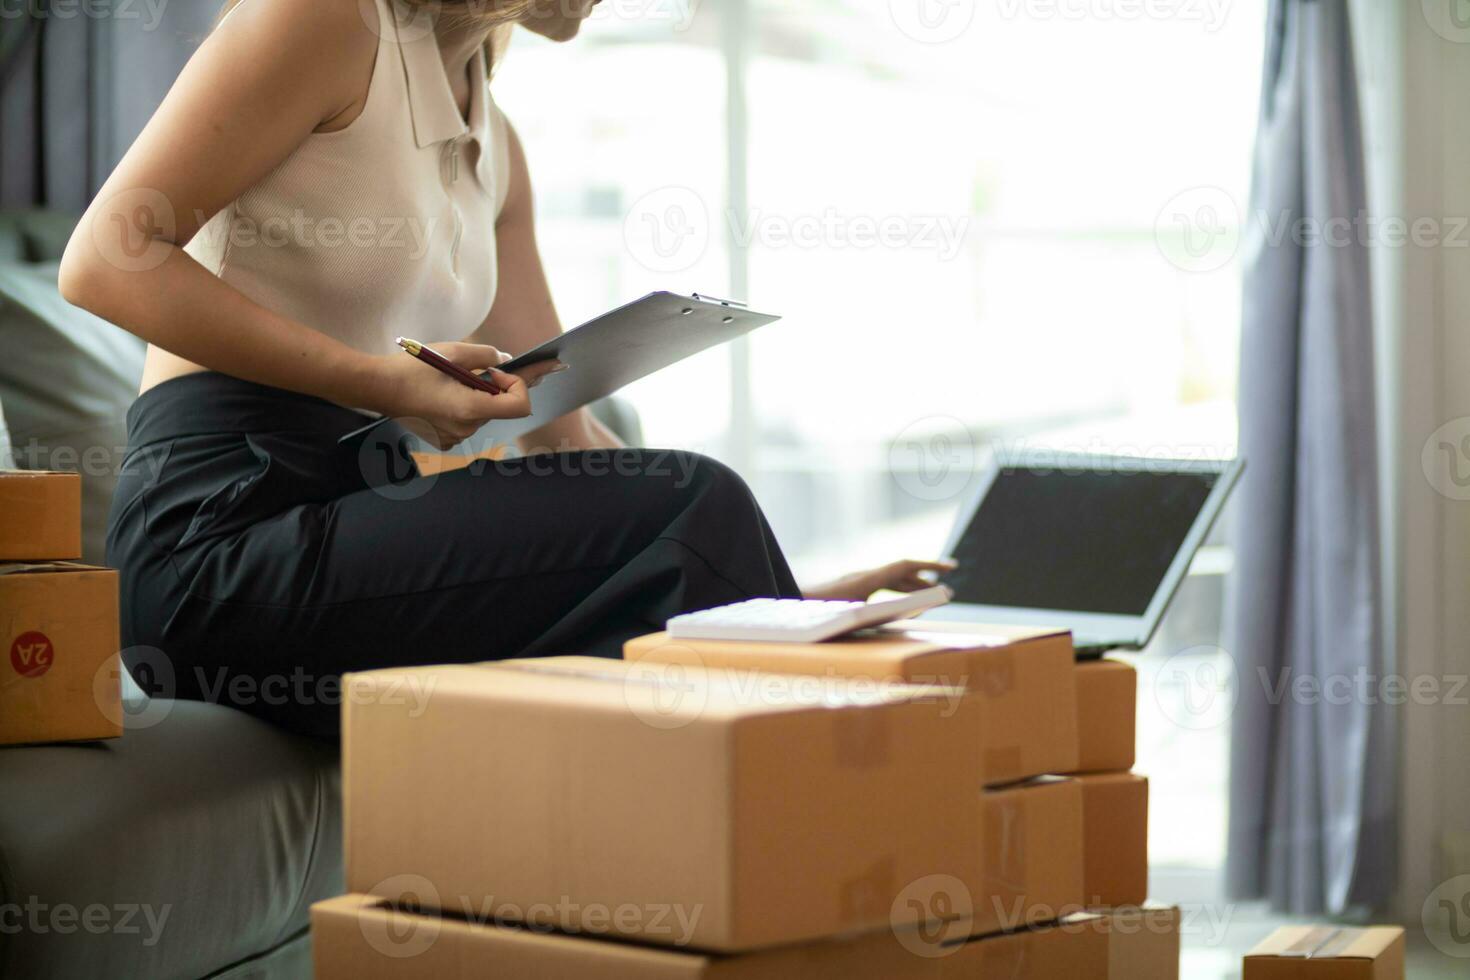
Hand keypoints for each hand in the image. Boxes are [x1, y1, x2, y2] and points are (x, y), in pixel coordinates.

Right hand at [369, 342, 562, 449]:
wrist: (377, 387)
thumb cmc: (412, 368)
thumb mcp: (453, 352)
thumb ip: (486, 355)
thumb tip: (505, 359)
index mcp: (471, 409)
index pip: (519, 406)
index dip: (517, 385)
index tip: (495, 372)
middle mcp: (466, 428)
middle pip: (499, 408)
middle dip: (491, 387)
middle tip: (468, 371)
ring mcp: (455, 438)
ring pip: (482, 415)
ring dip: (475, 397)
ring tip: (448, 383)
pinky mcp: (444, 440)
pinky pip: (466, 424)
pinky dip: (462, 409)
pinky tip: (441, 397)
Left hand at [803, 558, 957, 601]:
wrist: (790, 604)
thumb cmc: (819, 612)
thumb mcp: (855, 613)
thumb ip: (884, 610)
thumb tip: (914, 609)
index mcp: (868, 578)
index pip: (906, 565)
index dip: (931, 565)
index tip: (952, 568)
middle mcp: (863, 576)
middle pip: (901, 571)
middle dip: (926, 577)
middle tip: (948, 586)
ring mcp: (856, 581)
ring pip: (891, 579)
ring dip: (912, 585)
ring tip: (930, 593)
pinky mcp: (850, 590)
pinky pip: (880, 586)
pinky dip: (897, 591)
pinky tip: (900, 602)